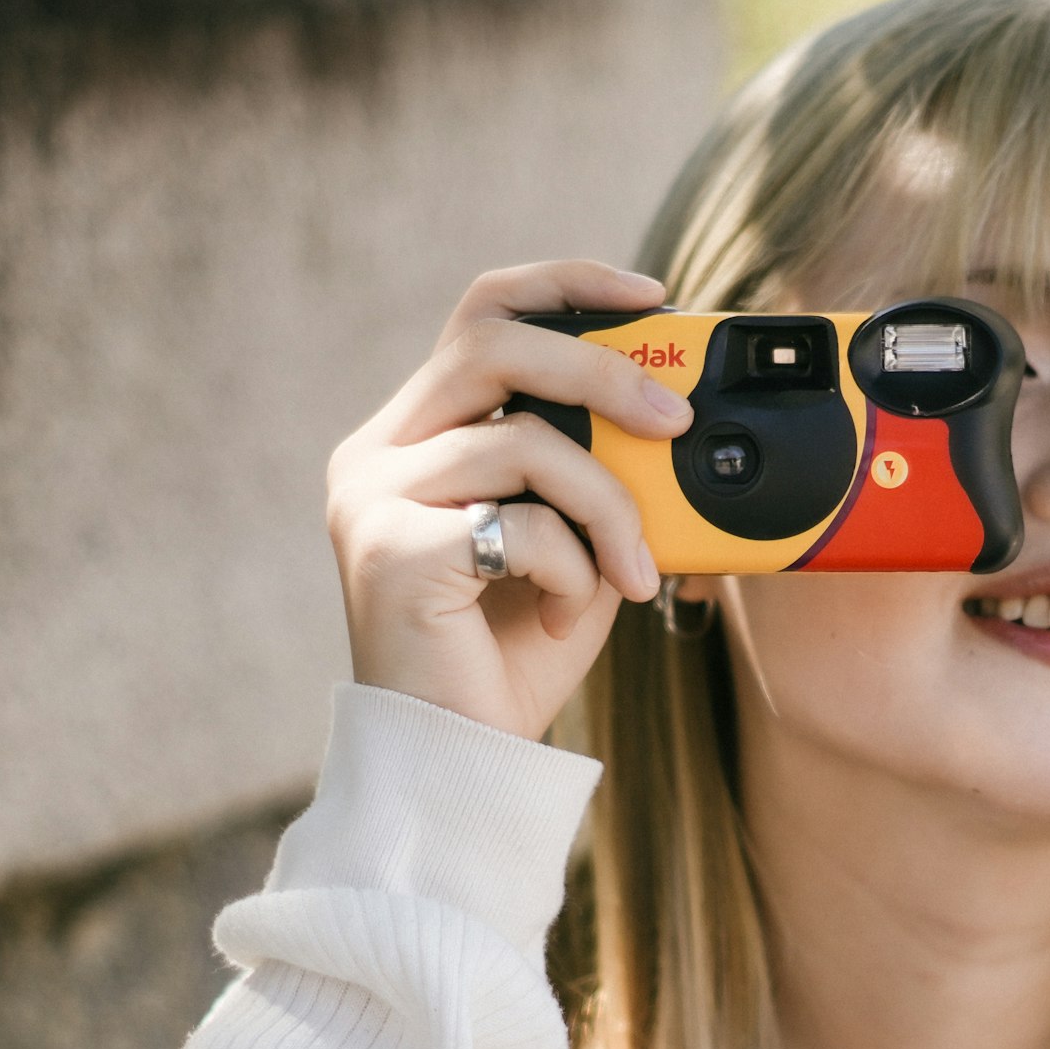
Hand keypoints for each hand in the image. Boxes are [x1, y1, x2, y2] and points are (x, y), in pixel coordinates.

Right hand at [327, 261, 692, 739]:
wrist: (460, 762)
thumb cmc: (511, 657)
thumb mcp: (572, 543)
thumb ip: (597, 472)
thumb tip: (678, 414)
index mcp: (414, 437)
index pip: (482, 314)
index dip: (566, 287)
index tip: (650, 298)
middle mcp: (376, 454)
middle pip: (493, 344)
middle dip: (602, 373)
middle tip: (676, 421)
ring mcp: (371, 500)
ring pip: (522, 443)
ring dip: (606, 507)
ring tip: (629, 573)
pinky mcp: (388, 553)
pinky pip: (517, 522)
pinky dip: (570, 568)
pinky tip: (563, 619)